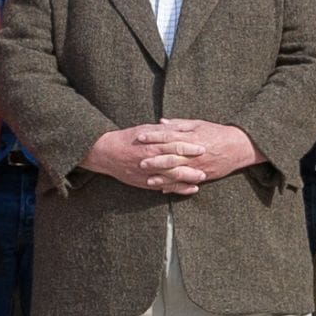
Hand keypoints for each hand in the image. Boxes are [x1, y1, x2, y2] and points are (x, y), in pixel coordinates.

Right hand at [83, 125, 208, 193]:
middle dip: (192, 164)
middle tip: (207, 163)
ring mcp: (149, 173)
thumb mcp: (145, 129)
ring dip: (189, 178)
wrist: (107, 153)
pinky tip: (191, 189)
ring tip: (202, 178)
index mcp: (152, 144)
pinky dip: (179, 189)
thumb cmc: (127, 139)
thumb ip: (162, 130)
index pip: (175, 145)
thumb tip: (177, 126)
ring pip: (173, 177)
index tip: (203, 147)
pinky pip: (166, 187)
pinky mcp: (147, 183)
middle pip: (176, 162)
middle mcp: (152, 159)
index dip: (190, 147)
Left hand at [141, 120, 259, 183]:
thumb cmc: (217, 132)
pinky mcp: (202, 176)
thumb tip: (161, 122)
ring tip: (148, 179)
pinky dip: (174, 187)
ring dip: (162, 177)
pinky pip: (186, 183)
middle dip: (154, 159)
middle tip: (139, 162)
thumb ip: (179, 124)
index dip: (153, 137)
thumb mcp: (198, 124)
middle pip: (170, 156)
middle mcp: (193, 153)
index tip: (140, 137)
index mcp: (191, 138)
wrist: (238, 147)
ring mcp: (198, 166)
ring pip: (177, 173)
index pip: (168, 136)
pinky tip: (162, 189)